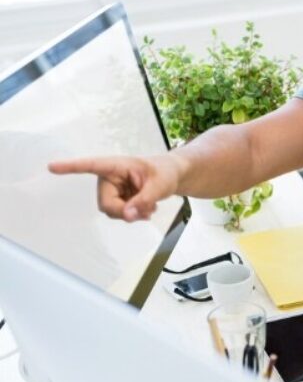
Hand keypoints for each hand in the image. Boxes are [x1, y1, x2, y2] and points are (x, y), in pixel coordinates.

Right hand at [48, 154, 181, 221]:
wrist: (171, 176)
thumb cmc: (165, 173)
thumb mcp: (160, 186)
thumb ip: (143, 201)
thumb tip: (126, 216)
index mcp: (116, 165)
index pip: (91, 166)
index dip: (71, 167)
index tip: (52, 167)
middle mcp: (109, 177)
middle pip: (106, 204)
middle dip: (125, 212)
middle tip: (146, 211)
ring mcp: (111, 190)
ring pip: (112, 212)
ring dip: (132, 214)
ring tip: (149, 206)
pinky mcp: (116, 199)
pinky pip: (119, 214)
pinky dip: (133, 215)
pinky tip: (146, 209)